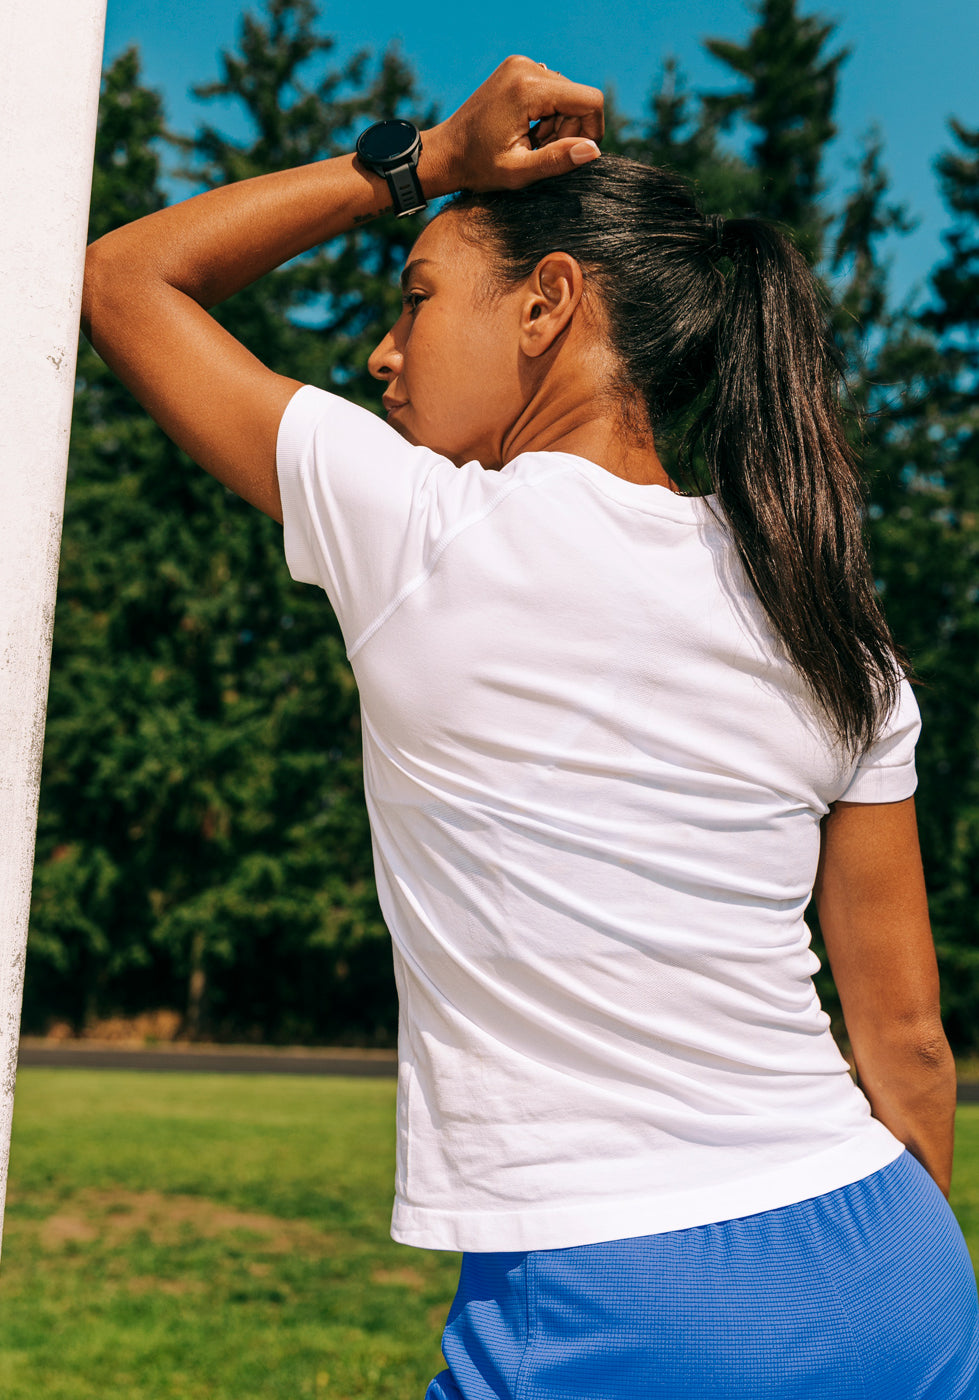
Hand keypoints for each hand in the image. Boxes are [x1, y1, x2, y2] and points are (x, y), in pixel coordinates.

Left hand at [422, 56, 603, 195]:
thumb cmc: (477, 166)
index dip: (592, 130)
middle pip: (578, 97)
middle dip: (570, 129)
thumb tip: (593, 151)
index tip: (574, 153)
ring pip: (566, 94)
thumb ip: (557, 160)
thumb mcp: (519, 171)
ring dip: (558, 124)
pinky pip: (551, 90)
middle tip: (543, 153)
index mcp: (528, 88)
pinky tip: (527, 131)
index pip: (589, 100)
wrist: (446, 152)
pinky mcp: (517, 69)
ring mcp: (520, 64)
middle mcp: (526, 67)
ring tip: (532, 144)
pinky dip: (547, 114)